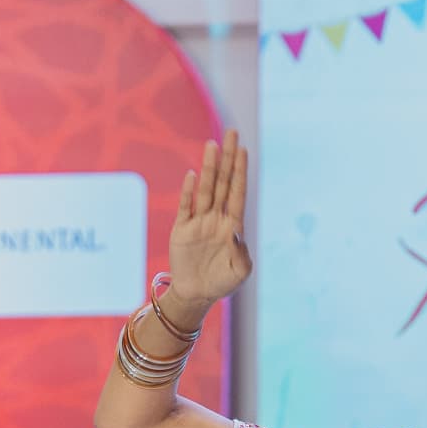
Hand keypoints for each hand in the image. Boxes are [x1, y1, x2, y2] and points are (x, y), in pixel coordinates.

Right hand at [167, 132, 253, 309]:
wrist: (196, 294)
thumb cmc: (223, 282)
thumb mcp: (240, 272)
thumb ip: (242, 252)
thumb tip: (235, 230)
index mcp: (233, 225)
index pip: (237, 192)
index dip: (240, 172)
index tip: (244, 150)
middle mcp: (216, 218)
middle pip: (222, 183)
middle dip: (227, 159)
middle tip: (232, 133)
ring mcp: (199, 221)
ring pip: (205, 189)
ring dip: (208, 168)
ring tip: (212, 146)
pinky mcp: (182, 229)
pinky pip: (186, 207)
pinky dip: (188, 192)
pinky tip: (193, 175)